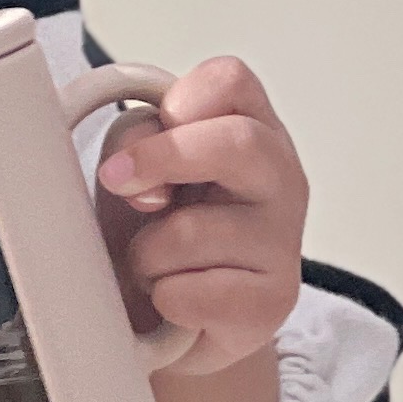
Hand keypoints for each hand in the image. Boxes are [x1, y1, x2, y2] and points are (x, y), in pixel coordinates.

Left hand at [93, 56, 306, 381]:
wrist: (174, 321)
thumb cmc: (158, 232)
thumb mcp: (138, 169)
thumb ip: (134, 141)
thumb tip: (128, 166)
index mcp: (253, 128)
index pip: (230, 80)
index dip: (176, 106)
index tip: (137, 143)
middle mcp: (281, 177)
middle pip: (239, 142)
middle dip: (161, 160)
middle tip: (118, 185)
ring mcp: (284, 241)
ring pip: (192, 232)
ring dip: (146, 253)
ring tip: (155, 265)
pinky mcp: (273, 302)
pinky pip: (191, 294)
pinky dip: (162, 298)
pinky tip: (175, 300)